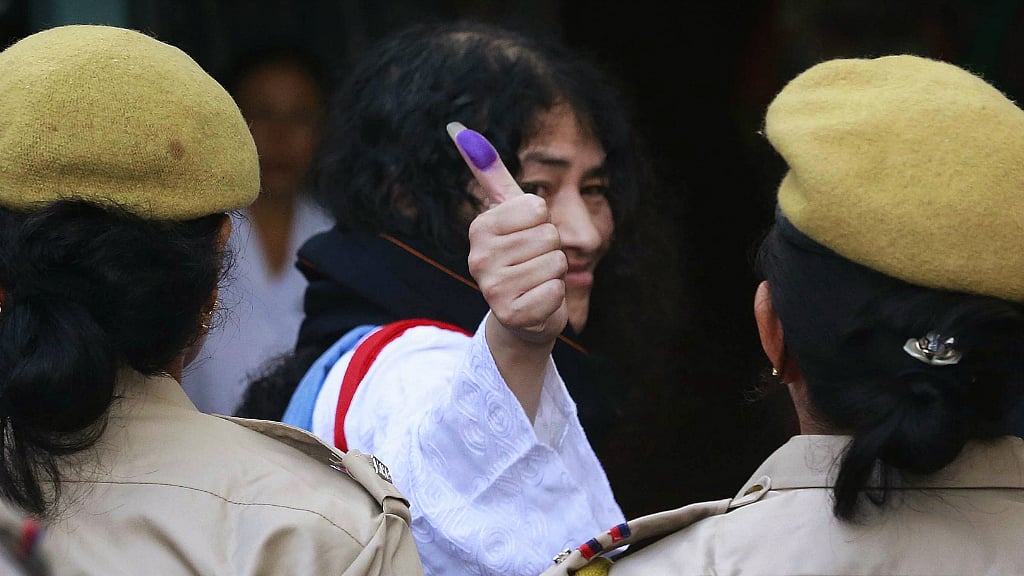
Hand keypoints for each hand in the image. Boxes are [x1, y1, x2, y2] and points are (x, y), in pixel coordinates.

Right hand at [447, 122, 568, 346]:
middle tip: (533, 263)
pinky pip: (555, 291)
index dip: (542, 222)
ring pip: (556, 262)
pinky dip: (554, 297)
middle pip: (549, 235)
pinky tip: (537, 301)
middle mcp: (478, 258)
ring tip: (535, 281)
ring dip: (554, 273)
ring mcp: (492, 289)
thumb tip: (460, 129)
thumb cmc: (521, 255)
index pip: (537, 207)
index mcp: (479, 228)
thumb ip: (490, 172)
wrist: (523, 314)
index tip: (526, 235)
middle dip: (551, 249)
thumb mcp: (509, 211)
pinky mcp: (511, 314)